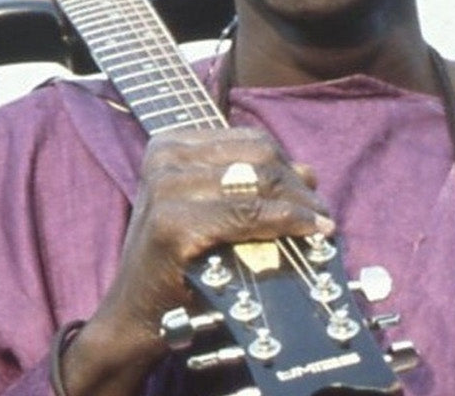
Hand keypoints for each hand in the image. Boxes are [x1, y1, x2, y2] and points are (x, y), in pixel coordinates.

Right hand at [61, 126, 332, 394]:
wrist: (134, 314)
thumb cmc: (176, 262)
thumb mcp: (207, 209)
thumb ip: (248, 185)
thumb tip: (309, 171)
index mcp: (168, 145)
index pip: (250, 140)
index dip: (288, 165)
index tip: (311, 193)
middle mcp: (164, 159)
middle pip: (258, 156)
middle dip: (298, 186)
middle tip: (320, 215)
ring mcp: (166, 189)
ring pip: (258, 182)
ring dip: (300, 205)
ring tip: (318, 226)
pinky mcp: (175, 223)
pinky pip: (249, 214)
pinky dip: (287, 221)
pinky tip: (310, 232)